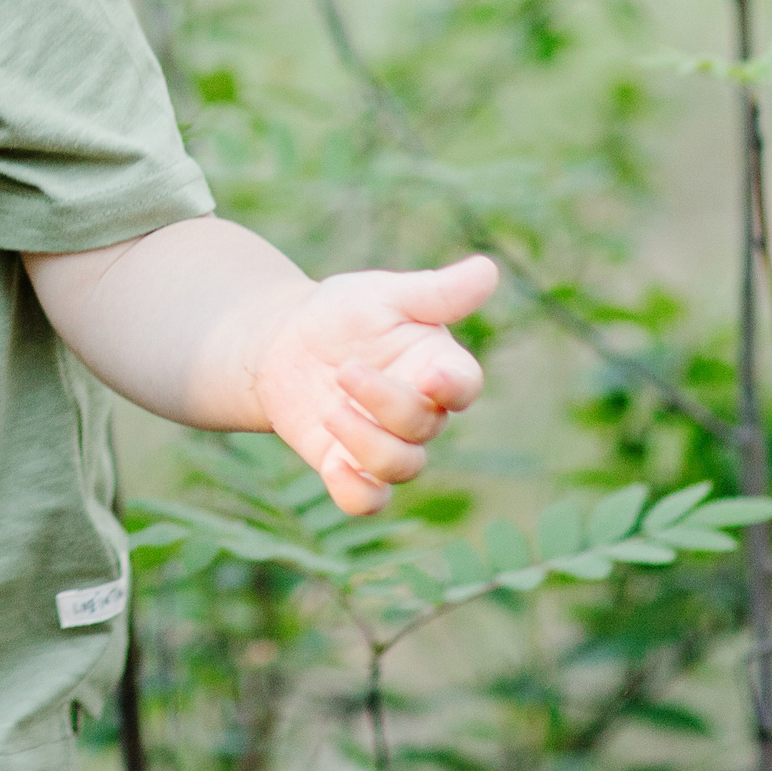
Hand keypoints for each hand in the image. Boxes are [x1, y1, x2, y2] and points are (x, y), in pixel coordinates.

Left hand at [248, 255, 497, 515]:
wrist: (283, 343)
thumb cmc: (344, 314)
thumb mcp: (382, 294)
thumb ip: (434, 292)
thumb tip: (488, 269)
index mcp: (436, 365)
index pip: (464, 386)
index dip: (452, 387)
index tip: (428, 375)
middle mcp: (421, 411)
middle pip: (424, 426)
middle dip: (385, 402)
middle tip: (344, 370)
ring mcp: (386, 442)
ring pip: (401, 467)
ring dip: (366, 444)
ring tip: (330, 409)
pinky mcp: (348, 466)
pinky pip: (366, 501)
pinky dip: (356, 493)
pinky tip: (333, 466)